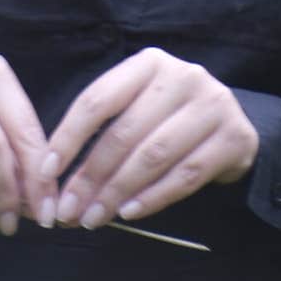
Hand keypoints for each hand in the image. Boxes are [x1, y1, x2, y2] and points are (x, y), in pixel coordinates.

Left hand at [43, 47, 258, 229]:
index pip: (98, 100)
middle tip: (69, 209)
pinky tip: (129, 213)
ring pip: (153, 155)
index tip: (46, 171)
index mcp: (148, 63)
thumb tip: (56, 176)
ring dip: (118, 192)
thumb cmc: (170, 117)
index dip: (69, 137)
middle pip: (124, 132)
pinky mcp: (233, 137)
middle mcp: (182, 76)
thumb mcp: (138, 105)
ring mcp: (212, 105)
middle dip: (91, 176)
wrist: (233, 124)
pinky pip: (186, 174)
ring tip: (94, 218)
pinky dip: (153, 197)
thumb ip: (104, 130)